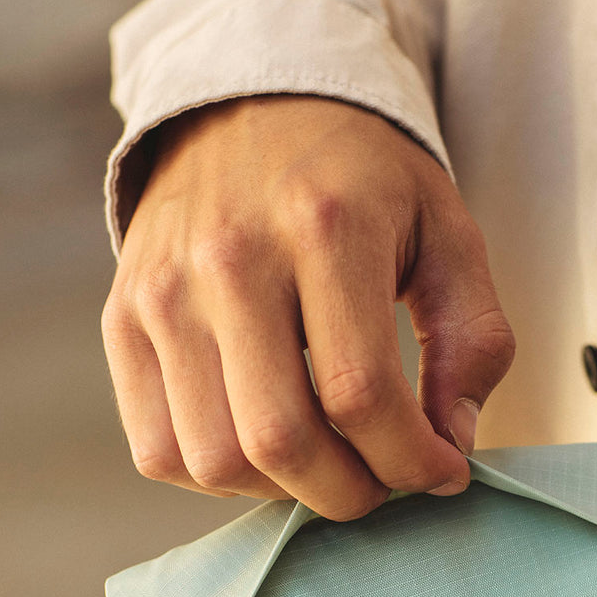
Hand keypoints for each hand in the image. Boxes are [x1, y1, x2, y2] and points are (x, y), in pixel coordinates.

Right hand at [102, 96, 514, 518]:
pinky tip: (266, 448)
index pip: (361, 393)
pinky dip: (219, 479)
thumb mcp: (449, 235)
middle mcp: (229, 258)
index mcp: (324, 226)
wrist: (253, 103)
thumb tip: (450, 451)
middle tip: (386, 481)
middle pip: (281, 440)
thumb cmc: (366, 184)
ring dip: (286, 493)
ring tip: (330, 462)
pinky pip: (160, 450)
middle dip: (351, 492)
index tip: (443, 471)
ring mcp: (163, 291)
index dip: (412, 460)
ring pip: (215, 459)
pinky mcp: (122, 319)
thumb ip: (474, 341)